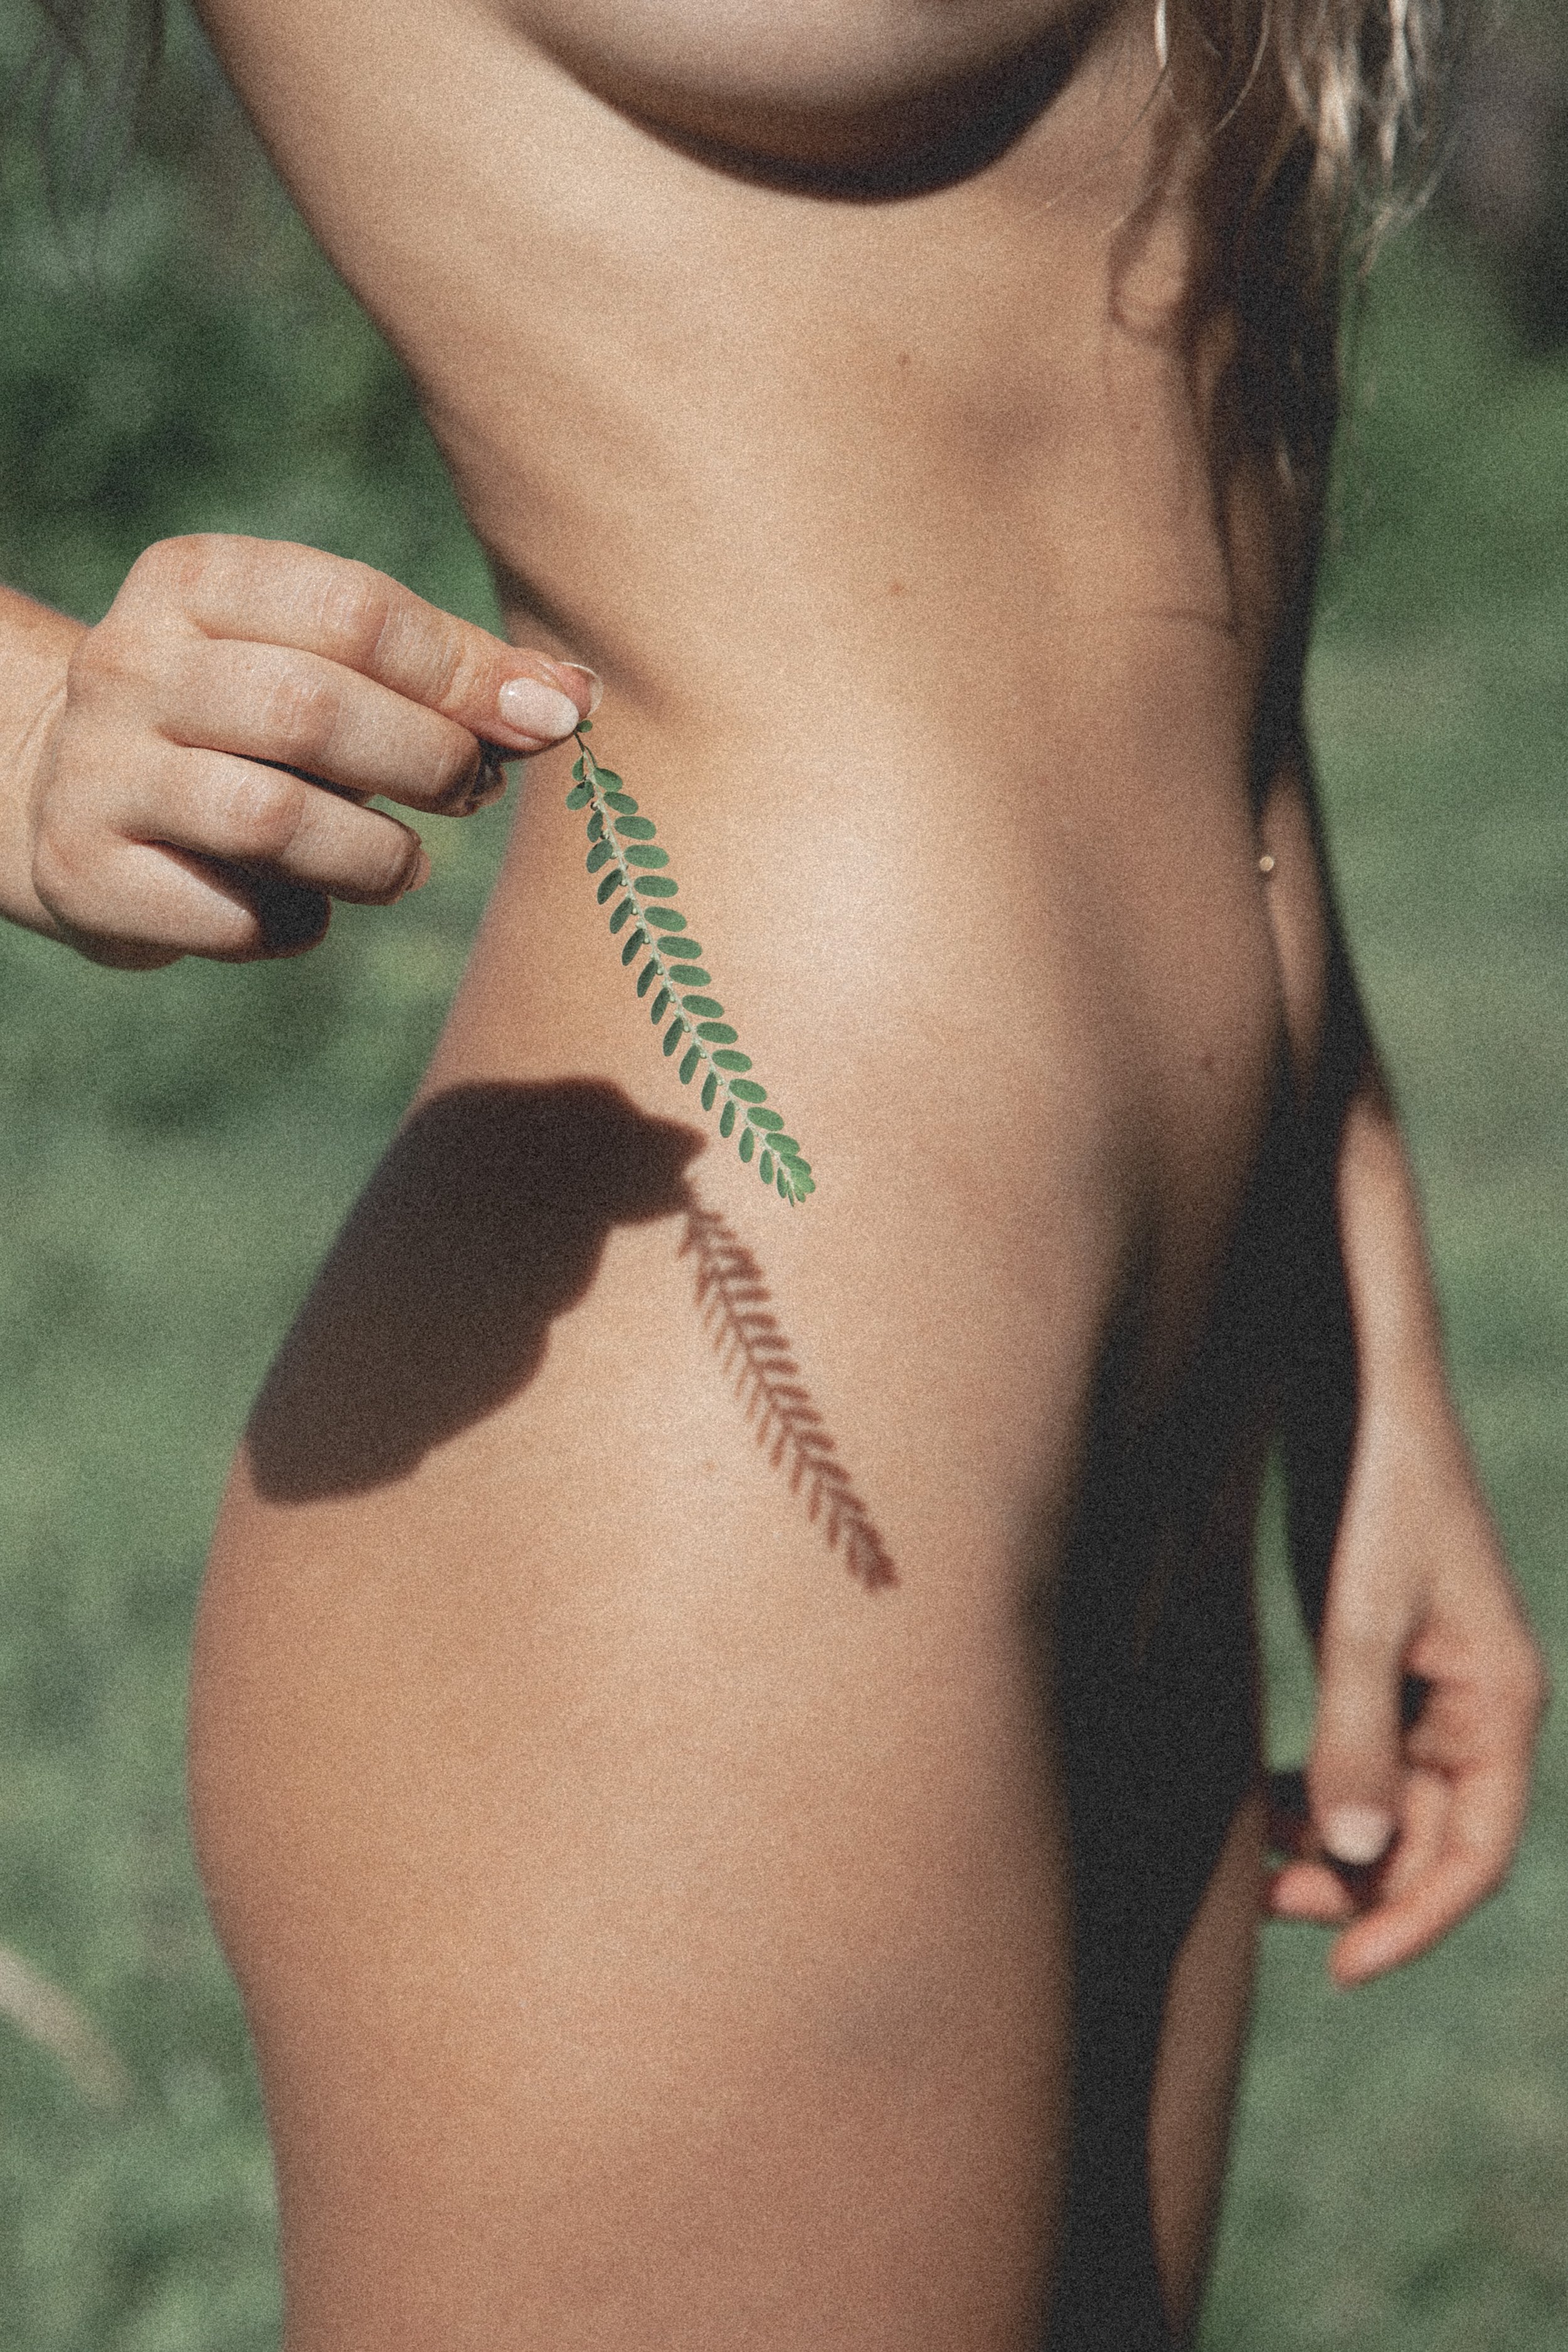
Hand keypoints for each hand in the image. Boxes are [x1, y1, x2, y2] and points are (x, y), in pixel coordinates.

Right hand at [24, 535, 597, 966]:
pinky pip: (234, 917)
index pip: (353, 611)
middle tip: (468, 792)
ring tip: (400, 866)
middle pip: (312, 709)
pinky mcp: (87, 877)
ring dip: (375, 857)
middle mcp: (128, 665)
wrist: (68, 795)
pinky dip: (297, 925)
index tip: (550, 719)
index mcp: (193, 583)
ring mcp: (97, 773)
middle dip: (426, 761)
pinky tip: (303, 908)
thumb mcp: (327, 669)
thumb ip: (443, 677)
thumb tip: (574, 697)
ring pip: (273, 820)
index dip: (466, 673)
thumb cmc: (245, 727)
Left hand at [1267, 1376, 1547, 1984]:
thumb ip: (1356, 1730)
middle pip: (1429, 1839)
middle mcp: (1477, 1705)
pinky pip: (1366, 1757)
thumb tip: (1353, 1854)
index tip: (1343, 1968)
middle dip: (1359, 1887)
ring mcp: (1431, 1685)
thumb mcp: (1358, 1612)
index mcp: (1500, 1700)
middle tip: (1267, 1906)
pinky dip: (1323, 1791)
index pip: (1474, 1851)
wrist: (1360, 1390)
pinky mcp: (1383, 1659)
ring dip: (1336, 1846)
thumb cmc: (1375, 1489)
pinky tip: (1268, 1806)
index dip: (1414, 1920)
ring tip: (1258, 1865)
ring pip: (1391, 1804)